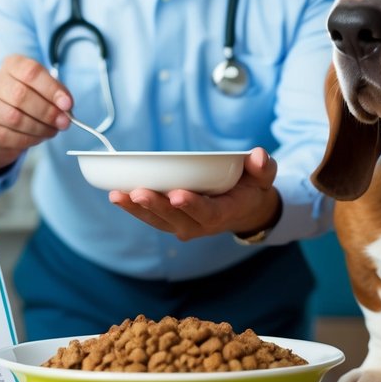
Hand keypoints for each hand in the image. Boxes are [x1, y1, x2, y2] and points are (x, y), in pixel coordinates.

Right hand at [0, 54, 71, 172]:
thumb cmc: (23, 103)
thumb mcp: (41, 90)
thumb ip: (56, 94)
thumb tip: (66, 106)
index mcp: (11, 66)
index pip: (30, 71)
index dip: (51, 88)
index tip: (67, 104)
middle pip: (20, 95)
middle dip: (47, 111)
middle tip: (63, 122)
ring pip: (14, 118)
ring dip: (40, 127)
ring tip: (52, 130)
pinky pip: (10, 136)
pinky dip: (30, 139)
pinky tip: (38, 137)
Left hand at [108, 148, 281, 241]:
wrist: (244, 209)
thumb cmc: (251, 188)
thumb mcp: (264, 177)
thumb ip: (263, 168)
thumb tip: (259, 156)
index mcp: (225, 213)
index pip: (208, 213)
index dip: (192, 206)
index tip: (178, 195)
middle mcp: (201, 225)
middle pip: (176, 219)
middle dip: (156, 206)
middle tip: (139, 192)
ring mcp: (184, 225)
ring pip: (158, 220)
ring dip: (137, 208)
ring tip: (118, 195)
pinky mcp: (170, 220)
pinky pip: (150, 217)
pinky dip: (133, 207)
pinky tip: (117, 195)